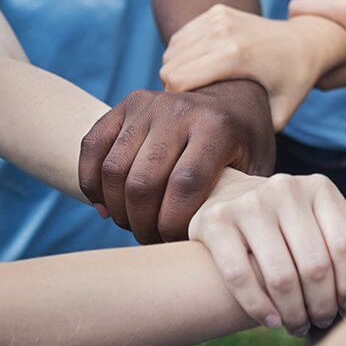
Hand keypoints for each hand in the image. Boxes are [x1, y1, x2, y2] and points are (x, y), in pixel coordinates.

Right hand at [78, 80, 275, 243]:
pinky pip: (92, 147)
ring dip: (117, 209)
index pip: (184, 185)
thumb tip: (217, 245)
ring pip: (113, 169)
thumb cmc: (243, 147)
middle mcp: (180, 111)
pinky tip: (107, 206)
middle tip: (151, 238)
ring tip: (134, 223)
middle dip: (142, 223)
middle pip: (143, 181)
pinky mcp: (125, 105)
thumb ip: (236, 201)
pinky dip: (91, 183)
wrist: (232, 99)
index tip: (174, 240)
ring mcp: (149, 105)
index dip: (172, 223)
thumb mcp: (254, 170)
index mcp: (217, 128)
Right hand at [161, 4, 333, 130]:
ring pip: (172, 51)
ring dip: (179, 70)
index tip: (194, 116)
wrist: (306, 41)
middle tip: (197, 105)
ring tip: (201, 87)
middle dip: (176, 90)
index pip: (178, 81)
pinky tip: (204, 68)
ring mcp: (218, 17)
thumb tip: (228, 158)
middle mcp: (223, 31)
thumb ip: (252, 134)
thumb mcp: (280, 114)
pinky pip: (182, 38)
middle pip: (170, 66)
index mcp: (235, 56)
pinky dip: (185, 54)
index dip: (179, 103)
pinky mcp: (217, 11)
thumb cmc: (293, 81)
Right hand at [190, 170, 345, 334]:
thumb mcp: (316, 219)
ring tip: (298, 326)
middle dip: (322, 305)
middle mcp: (285, 189)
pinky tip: (272, 321)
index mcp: (319, 187)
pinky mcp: (215, 222)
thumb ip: (339, 244)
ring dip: (294, 312)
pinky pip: (240, 277)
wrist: (226, 196)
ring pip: (281, 276)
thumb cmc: (285, 223)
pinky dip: (259, 308)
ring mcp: (249, 204)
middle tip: (322, 322)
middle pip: (317, 265)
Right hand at [288, 0, 345, 87]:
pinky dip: (337, 12)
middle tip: (316, 51)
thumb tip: (308, 81)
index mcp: (345, 10)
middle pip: (308, 4)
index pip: (296, 9)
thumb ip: (332, 78)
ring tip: (334, 44)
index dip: (293, 29)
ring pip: (323, 0)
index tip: (302, 49)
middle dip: (306, 25)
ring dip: (323, 19)